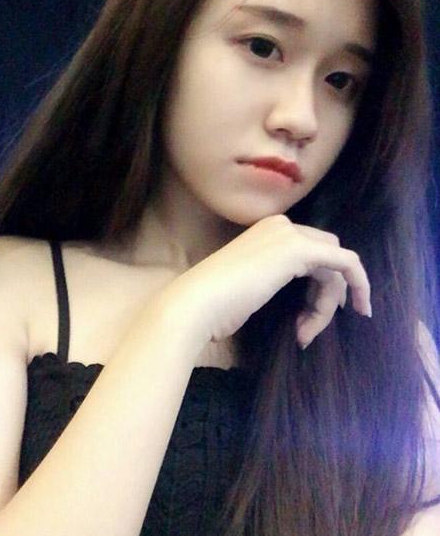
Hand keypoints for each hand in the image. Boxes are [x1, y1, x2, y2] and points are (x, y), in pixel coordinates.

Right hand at [155, 214, 371, 350]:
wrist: (198, 303)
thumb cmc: (216, 304)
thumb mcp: (252, 285)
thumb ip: (275, 278)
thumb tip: (305, 297)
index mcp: (267, 231)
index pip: (309, 253)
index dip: (319, 286)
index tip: (314, 319)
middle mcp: (280, 225)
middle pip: (326, 257)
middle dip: (327, 293)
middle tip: (311, 327)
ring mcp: (289, 234)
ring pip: (334, 266)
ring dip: (326, 304)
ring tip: (305, 333)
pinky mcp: (299, 249)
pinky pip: (346, 263)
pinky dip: (359, 284)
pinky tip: (361, 307)